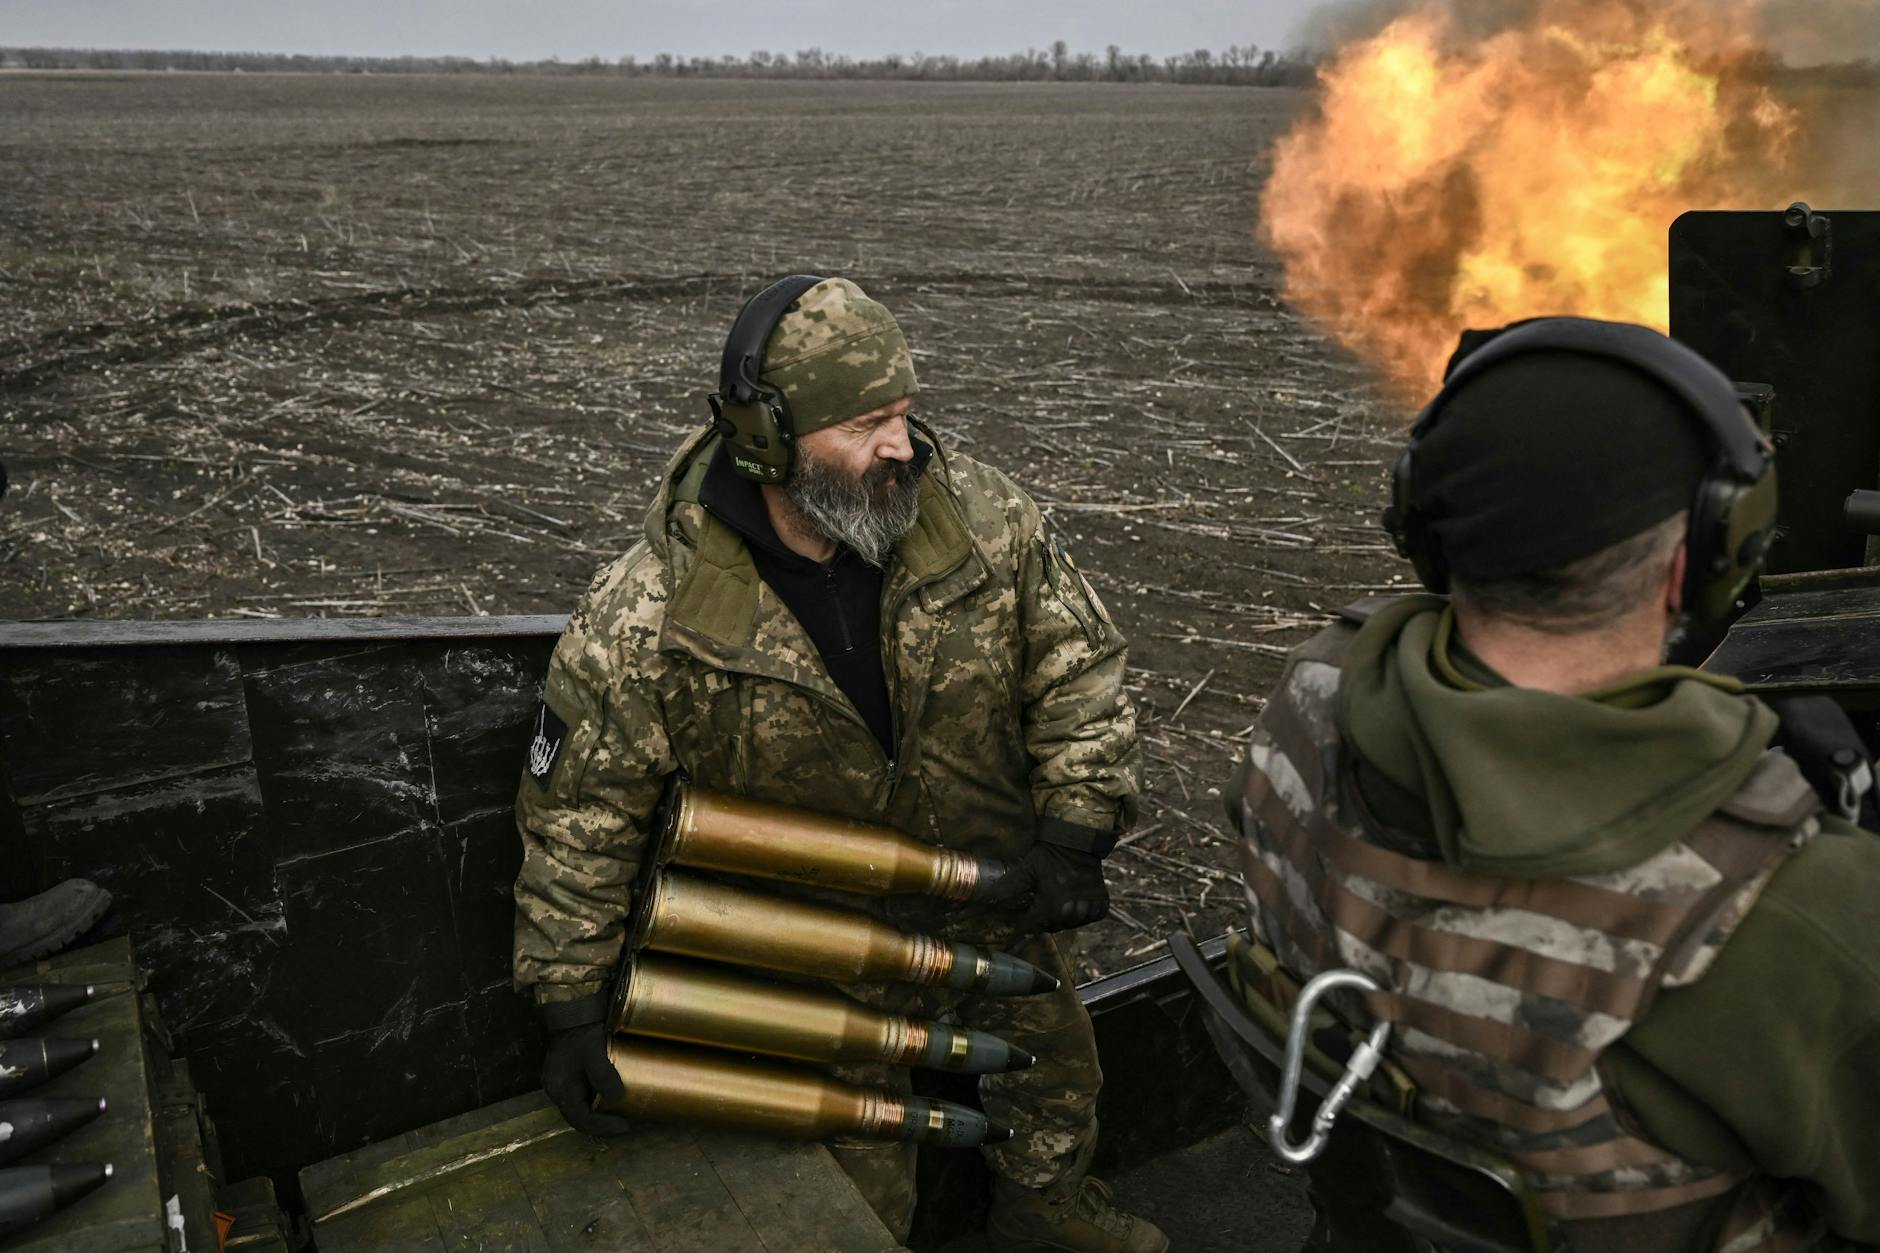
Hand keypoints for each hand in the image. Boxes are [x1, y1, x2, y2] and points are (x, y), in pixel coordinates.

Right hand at [540, 998, 632, 1136]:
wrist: (574, 1012)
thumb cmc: (582, 1032)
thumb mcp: (594, 1052)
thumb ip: (603, 1075)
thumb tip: (616, 1097)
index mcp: (560, 1088)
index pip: (580, 1118)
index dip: (602, 1126)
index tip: (624, 1126)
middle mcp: (557, 1090)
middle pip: (578, 1117)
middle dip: (601, 1125)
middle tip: (624, 1125)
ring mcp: (561, 1084)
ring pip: (579, 1109)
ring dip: (598, 1116)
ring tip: (620, 1118)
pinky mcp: (568, 1077)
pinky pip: (581, 1098)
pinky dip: (595, 1104)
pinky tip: (610, 1103)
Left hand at [1016, 842, 1109, 932]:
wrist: (1079, 842)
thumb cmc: (1049, 856)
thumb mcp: (1026, 870)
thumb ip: (1007, 887)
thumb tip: (986, 899)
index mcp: (1051, 906)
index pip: (1032, 925)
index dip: (1023, 922)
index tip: (1021, 916)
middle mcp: (1071, 911)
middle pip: (1052, 927)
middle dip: (1043, 918)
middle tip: (1041, 902)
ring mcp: (1088, 909)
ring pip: (1070, 924)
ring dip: (1062, 917)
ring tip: (1057, 900)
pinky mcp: (1101, 904)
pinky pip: (1089, 918)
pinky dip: (1082, 913)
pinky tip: (1074, 901)